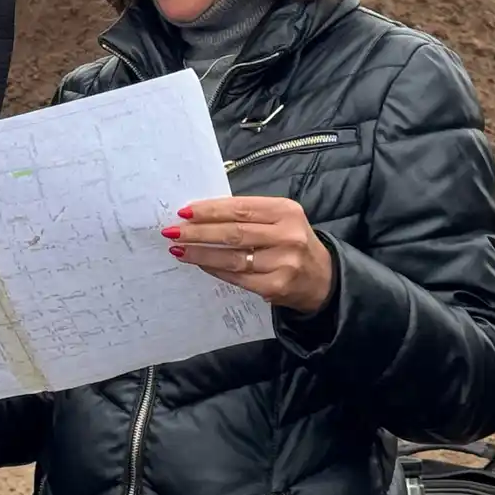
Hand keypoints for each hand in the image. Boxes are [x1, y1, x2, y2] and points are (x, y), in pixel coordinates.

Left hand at [163, 195, 334, 313]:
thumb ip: (247, 214)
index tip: (184, 212)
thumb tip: (200, 214)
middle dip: (198, 232)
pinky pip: (236, 276)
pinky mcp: (276, 286)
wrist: (322, 278)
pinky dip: (214, 268)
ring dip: (200, 252)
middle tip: (172, 231)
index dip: (209, 210)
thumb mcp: (279, 218)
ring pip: (232, 257)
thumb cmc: (291, 241)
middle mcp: (287, 235)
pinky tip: (199, 262)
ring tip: (178, 248)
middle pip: (233, 232)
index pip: (239, 208)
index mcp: (285, 211)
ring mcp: (283, 263)